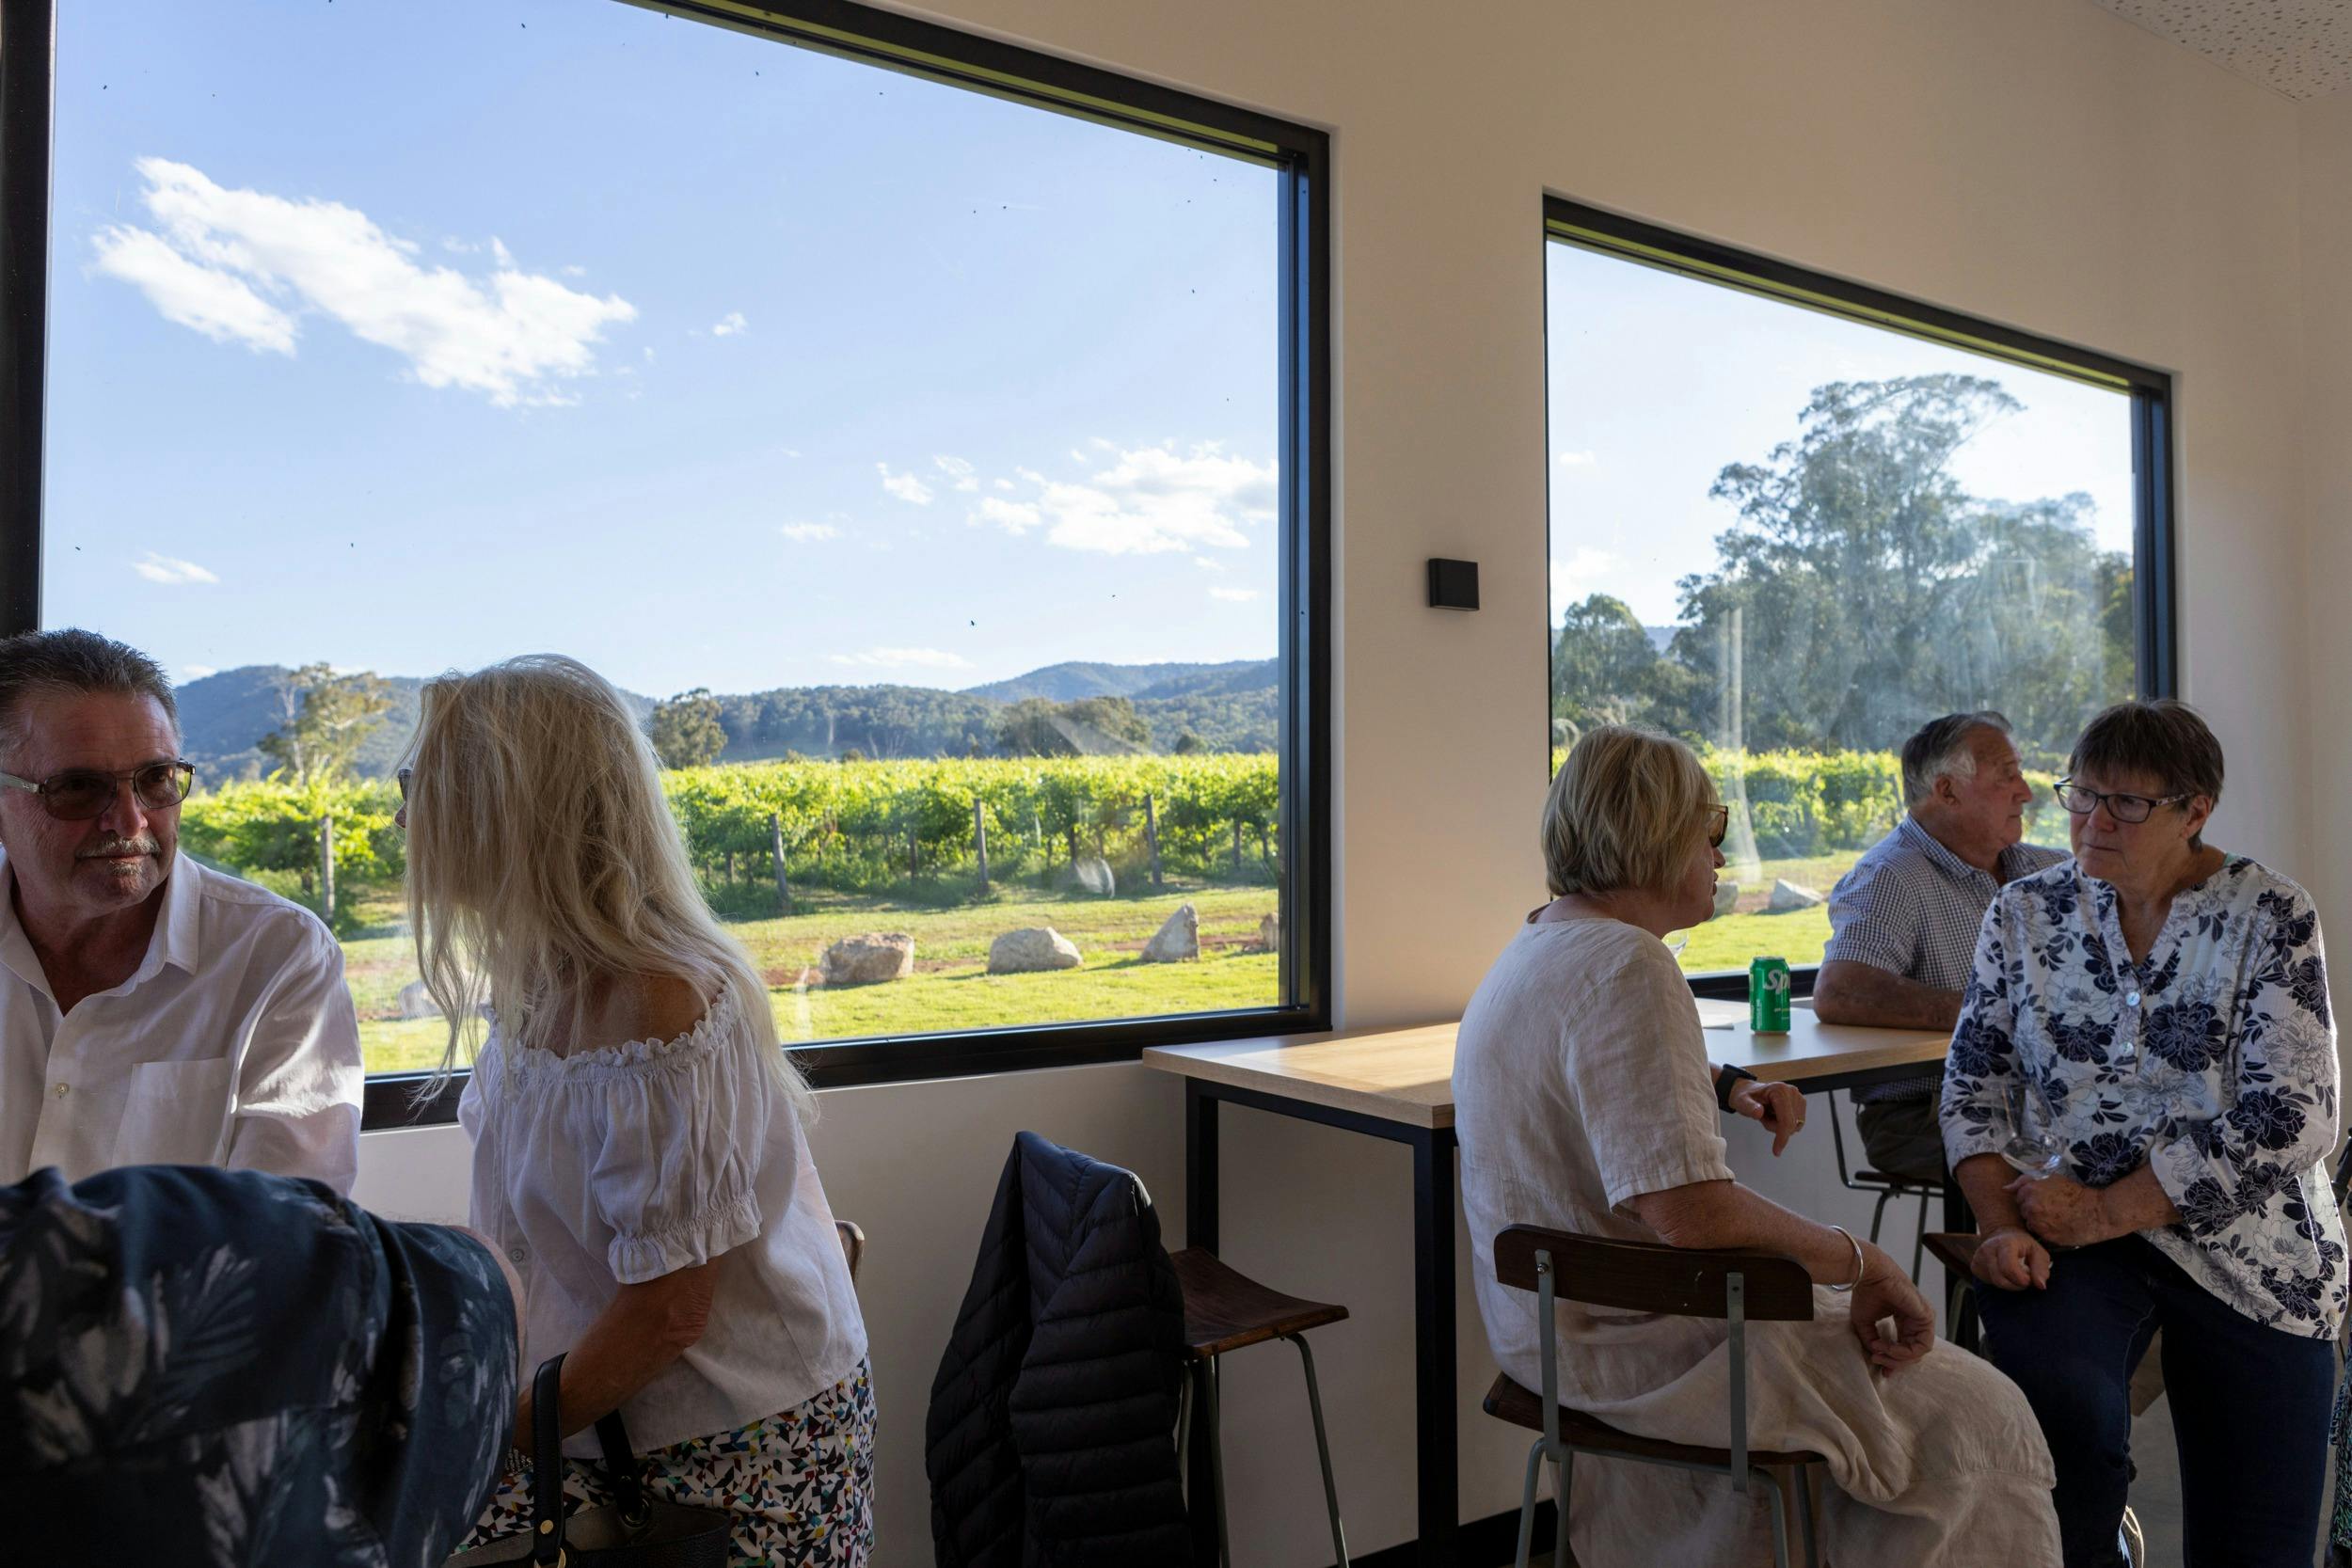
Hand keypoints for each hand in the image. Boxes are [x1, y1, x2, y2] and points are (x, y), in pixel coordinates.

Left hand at [1728, 1078, 1806, 1155]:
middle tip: (1763, 1118)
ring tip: (1768, 1115)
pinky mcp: (1800, 1104)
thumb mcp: (1741, 1102)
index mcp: (1779, 1090)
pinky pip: (1796, 1123)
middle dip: (1776, 1128)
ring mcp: (1798, 1098)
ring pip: (1795, 1126)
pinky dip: (1784, 1124)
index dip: (1782, 1137)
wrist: (1749, 1091)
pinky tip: (1774, 1116)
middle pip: (1791, 1124)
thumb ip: (1748, 1107)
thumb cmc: (1745, 1096)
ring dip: (1779, 1126)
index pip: (1786, 1120)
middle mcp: (1792, 1092)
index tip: (1776, 1151)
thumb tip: (1758, 1112)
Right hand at [1847, 1244, 1933, 1374]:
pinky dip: (1905, 1352)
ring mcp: (1924, 1320)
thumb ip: (1872, 1340)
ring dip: (1898, 1358)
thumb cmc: (1866, 1293)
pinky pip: (1922, 1346)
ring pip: (1919, 1353)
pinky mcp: (1927, 1318)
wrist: (1869, 1275)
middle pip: (1913, 1353)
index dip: (1894, 1361)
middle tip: (1877, 1360)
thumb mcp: (1865, 1323)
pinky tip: (1890, 1348)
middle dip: (1894, 1361)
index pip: (1907, 1348)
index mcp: (1906, 1321)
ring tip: (1881, 1352)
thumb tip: (1875, 1356)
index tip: (1881, 1369)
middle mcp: (1917, 1322)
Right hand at [1970, 1226, 2051, 1290]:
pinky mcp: (1975, 1267)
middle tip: (2025, 1278)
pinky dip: (2001, 1282)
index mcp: (2004, 1243)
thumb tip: (2041, 1286)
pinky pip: (1990, 1282)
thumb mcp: (2038, 1252)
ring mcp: (1978, 1258)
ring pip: (1996, 1283)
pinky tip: (2005, 1273)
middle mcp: (1987, 1249)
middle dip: (2017, 1285)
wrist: (2002, 1235)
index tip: (2030, 1280)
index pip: (2009, 1269)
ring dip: (2011, 1284)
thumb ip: (2041, 1269)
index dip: (2022, 1280)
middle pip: (2001, 1280)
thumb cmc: (2023, 1245)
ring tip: (2016, 1274)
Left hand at [2008, 1173, 2114, 1248]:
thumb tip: (2005, 1188)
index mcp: (2030, 1190)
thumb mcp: (2053, 1179)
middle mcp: (2030, 1206)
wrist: (2097, 1211)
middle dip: (2032, 1208)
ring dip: (2038, 1220)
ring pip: (2030, 1222)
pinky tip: (2058, 1225)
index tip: (2043, 1198)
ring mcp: (2037, 1222)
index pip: (2018, 1195)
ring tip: (2056, 1217)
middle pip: (2023, 1209)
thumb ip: (2027, 1182)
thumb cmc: (2077, 1193)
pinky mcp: (2045, 1236)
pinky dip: (2045, 1230)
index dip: (2030, 1197)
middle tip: (2051, 1208)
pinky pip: (2039, 1232)